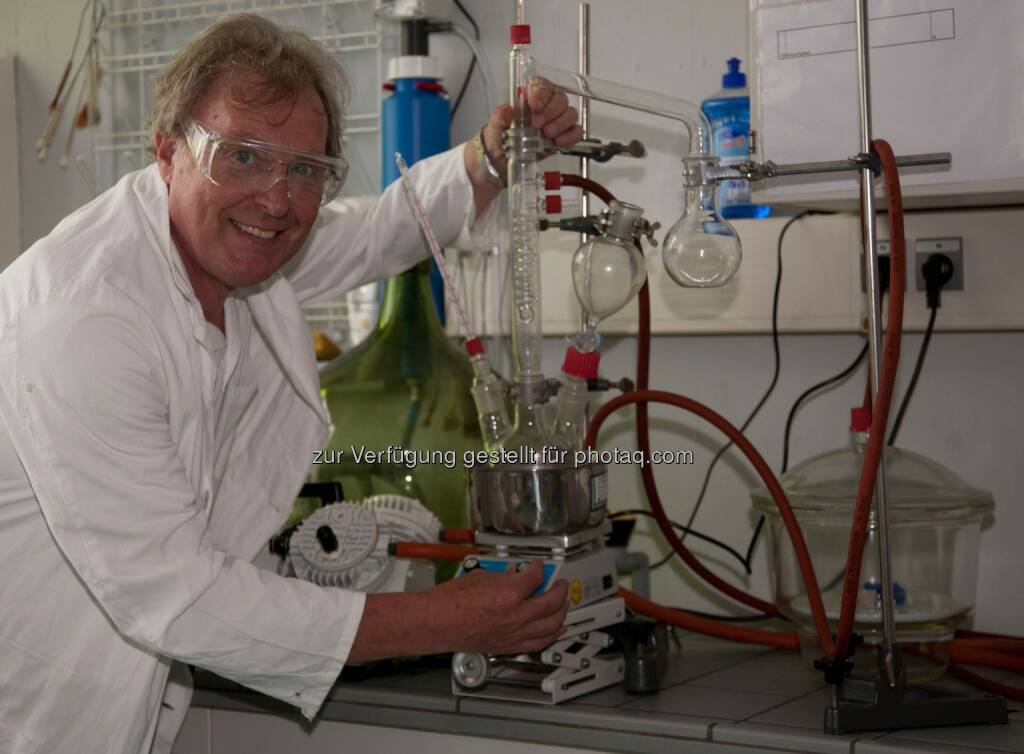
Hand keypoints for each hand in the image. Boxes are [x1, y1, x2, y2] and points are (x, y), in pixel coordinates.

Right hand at [349, 560, 569, 661]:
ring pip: (551, 626)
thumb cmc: (451, 599)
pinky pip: (538, 643)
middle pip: (552, 603)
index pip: (536, 576)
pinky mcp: (509, 646)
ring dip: (561, 614)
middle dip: (560, 591)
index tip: (538, 566)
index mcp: (512, 593)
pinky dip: (550, 635)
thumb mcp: (481, 576)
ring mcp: (515, 634)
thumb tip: (514, 575)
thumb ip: (503, 576)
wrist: (438, 622)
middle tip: (561, 584)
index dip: (539, 568)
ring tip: (564, 605)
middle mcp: (518, 615)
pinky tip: (554, 629)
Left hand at [481, 77, 583, 173]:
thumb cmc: (497, 140)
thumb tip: (508, 109)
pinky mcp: (561, 138)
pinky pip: (575, 132)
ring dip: (561, 123)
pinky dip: (570, 136)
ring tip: (547, 134)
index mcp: (528, 99)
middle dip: (551, 111)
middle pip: (560, 98)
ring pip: (570, 113)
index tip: (535, 106)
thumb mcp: (493, 128)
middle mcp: (544, 108)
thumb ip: (500, 117)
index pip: (542, 85)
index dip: (542, 93)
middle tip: (538, 124)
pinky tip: (558, 142)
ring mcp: (554, 122)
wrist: (499, 163)